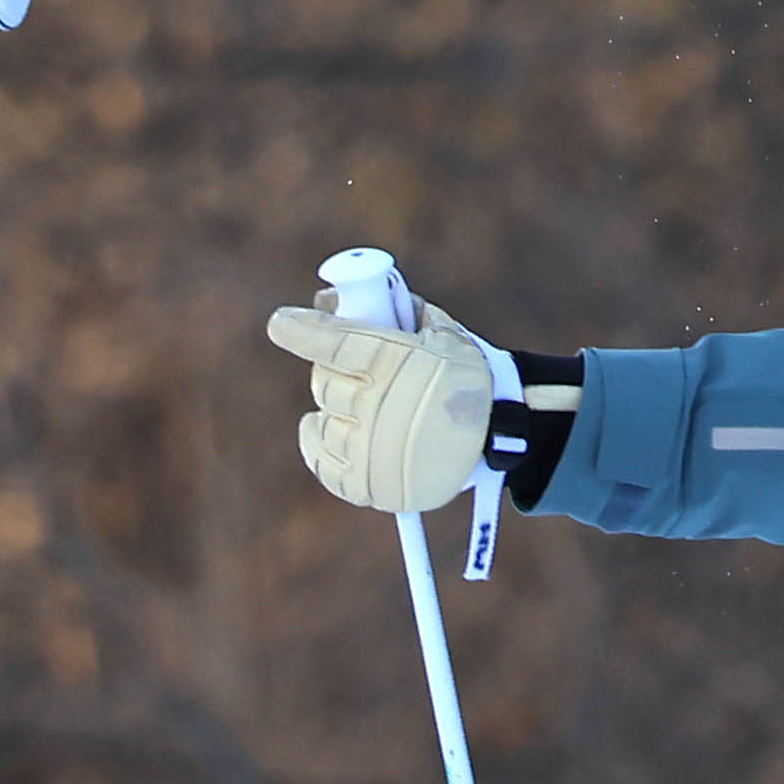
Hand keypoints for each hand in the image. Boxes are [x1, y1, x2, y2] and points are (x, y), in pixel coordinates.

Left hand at [264, 288, 506, 517]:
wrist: (502, 436)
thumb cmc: (467, 375)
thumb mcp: (437, 329)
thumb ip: (385, 308)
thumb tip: (326, 299)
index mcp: (392, 361)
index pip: (329, 341)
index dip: (300, 330)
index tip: (281, 323)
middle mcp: (375, 406)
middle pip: (324, 381)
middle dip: (333, 370)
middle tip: (354, 371)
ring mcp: (368, 449)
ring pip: (323, 419)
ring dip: (332, 408)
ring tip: (354, 406)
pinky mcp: (366, 484)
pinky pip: (321, 461)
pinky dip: (317, 443)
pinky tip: (320, 429)